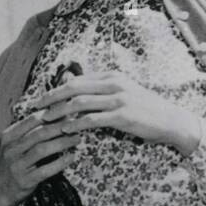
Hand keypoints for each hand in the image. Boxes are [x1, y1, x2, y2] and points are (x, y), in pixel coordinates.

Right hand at [0, 108, 82, 205]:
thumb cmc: (12, 164)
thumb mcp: (14, 145)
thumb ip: (29, 132)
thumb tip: (54, 115)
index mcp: (8, 136)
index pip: (31, 120)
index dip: (51, 115)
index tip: (66, 113)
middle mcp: (10, 149)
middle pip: (39, 133)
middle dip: (60, 127)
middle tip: (76, 125)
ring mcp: (16, 165)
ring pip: (42, 149)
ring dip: (62, 142)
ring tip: (76, 139)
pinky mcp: (24, 180)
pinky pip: (45, 170)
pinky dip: (60, 163)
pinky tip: (71, 157)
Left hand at [34, 70, 202, 153]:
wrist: (171, 120)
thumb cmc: (144, 109)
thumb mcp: (121, 93)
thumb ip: (99, 91)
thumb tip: (73, 90)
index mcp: (110, 76)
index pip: (76, 80)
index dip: (55, 89)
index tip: (40, 99)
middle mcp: (113, 83)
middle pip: (72, 87)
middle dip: (50, 97)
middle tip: (34, 107)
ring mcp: (118, 98)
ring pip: (79, 102)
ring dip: (59, 112)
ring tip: (45, 120)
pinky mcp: (123, 115)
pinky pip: (93, 119)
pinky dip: (76, 123)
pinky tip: (65, 129)